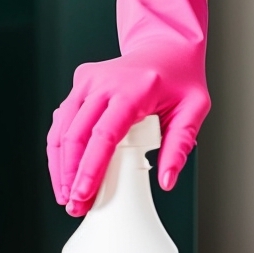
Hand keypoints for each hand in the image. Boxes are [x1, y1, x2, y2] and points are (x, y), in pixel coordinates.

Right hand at [47, 0, 208, 214]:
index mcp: (133, 89)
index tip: (82, 195)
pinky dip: (60, 147)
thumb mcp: (193, 110)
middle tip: (73, 205)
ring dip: (60, 165)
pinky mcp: (80, 83)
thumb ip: (179, 146)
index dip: (90, 168)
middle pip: (76, 135)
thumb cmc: (181, 79)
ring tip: (65, 194)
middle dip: (70, 175)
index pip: (104, 135)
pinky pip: (63, 119)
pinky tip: (64, 170)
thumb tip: (166, 181)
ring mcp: (88, 80)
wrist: (166, 47)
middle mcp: (104, 82)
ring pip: (62, 128)